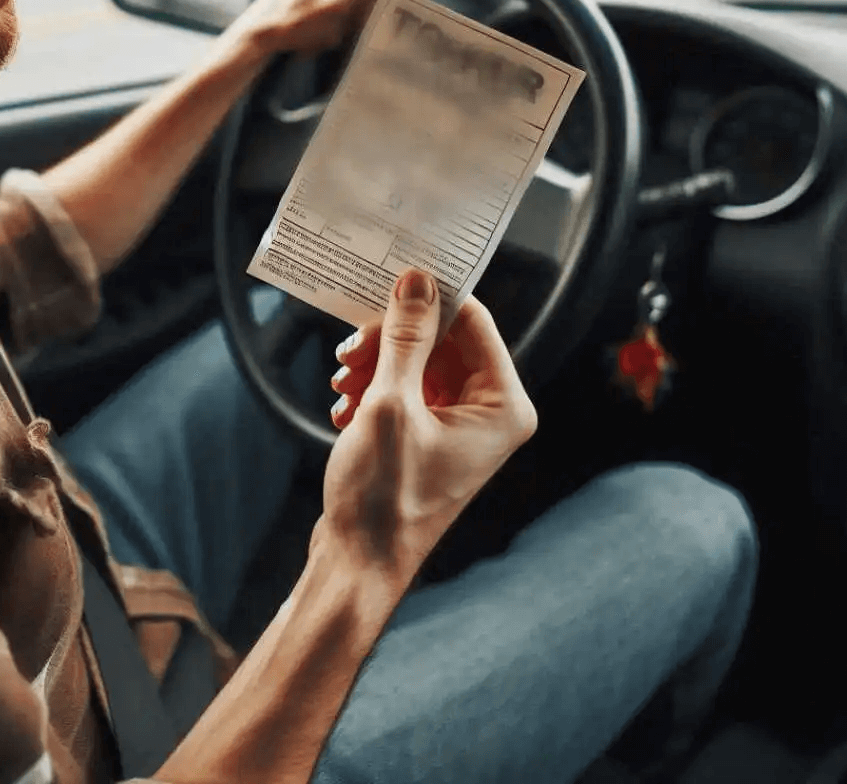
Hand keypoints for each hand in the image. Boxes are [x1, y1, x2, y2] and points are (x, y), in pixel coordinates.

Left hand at [227, 0, 414, 58]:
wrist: (255, 41)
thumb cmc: (296, 24)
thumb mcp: (340, 5)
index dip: (359, 0)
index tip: (348, 19)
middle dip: (343, 9)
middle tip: (329, 30)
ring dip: (329, 16)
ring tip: (314, 33)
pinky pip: (313, 0)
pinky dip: (314, 18)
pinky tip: (304, 32)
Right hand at [318, 269, 537, 587]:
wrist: (357, 565)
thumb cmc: (383, 498)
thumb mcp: (391, 404)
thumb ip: (407, 336)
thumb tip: (418, 280)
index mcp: (504, 406)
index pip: (473, 322)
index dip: (429, 299)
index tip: (388, 283)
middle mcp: (490, 414)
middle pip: (443, 340)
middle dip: (392, 338)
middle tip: (351, 349)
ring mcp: (460, 426)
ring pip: (419, 361)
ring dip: (377, 363)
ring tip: (343, 383)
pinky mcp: (431, 436)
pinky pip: (407, 388)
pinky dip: (374, 388)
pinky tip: (344, 407)